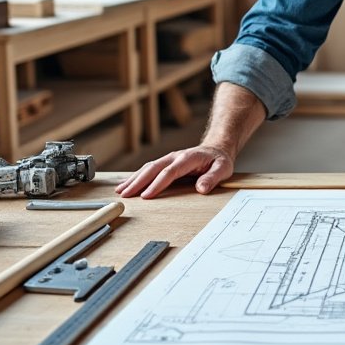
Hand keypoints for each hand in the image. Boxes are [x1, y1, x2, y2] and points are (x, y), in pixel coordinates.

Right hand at [114, 145, 234, 198]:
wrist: (216, 149)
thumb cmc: (219, 161)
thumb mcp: (223, 168)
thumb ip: (213, 178)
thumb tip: (201, 188)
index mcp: (188, 158)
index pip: (169, 172)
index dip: (157, 184)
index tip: (146, 196)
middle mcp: (175, 157)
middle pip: (153, 169)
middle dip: (138, 182)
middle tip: (126, 195)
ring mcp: (168, 159)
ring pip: (147, 168)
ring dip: (133, 179)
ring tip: (120, 191)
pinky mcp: (165, 163)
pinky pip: (148, 169)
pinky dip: (136, 176)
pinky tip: (125, 184)